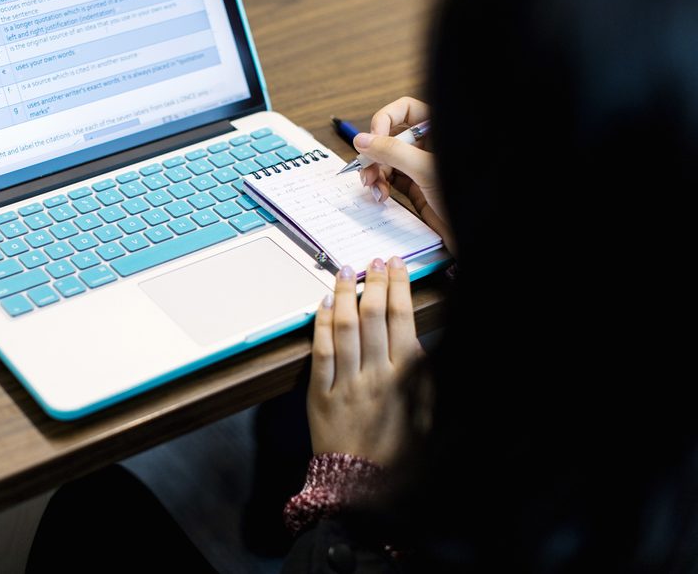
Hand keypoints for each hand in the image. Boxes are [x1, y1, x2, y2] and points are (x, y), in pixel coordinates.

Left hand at [307, 257, 422, 465]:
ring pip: (344, 325)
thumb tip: (417, 339)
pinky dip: (320, 323)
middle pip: (373, 313)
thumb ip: (425, 374)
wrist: (365, 486)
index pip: (401, 317)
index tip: (396, 265)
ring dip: (344, 293)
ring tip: (345, 272)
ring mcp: (346, 381)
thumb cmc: (401, 453)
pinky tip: (322, 304)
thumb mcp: (429, 413)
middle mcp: (376, 373)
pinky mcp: (320, 393)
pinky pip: (320, 350)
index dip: (398, 285)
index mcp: (406, 375)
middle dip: (373, 281)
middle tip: (372, 261)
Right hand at [356, 97, 453, 251]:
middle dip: (375, 152)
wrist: (473, 231)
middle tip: (365, 169)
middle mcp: (430, 146)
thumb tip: (363, 140)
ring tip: (374, 187)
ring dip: (375, 172)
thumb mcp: (425, 169)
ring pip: (388, 159)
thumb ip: (393, 151)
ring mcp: (422, 166)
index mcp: (438, 131)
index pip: (406, 109)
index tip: (373, 140)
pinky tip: (381, 195)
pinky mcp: (417, 187)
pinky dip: (381, 185)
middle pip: (392, 136)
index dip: (385, 120)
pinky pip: (391, 179)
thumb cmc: (465, 197)